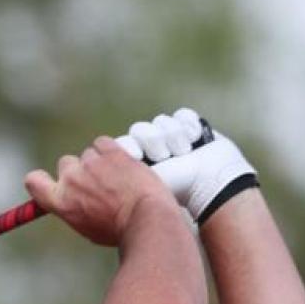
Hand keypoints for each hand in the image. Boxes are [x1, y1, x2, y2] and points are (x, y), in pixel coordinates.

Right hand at [23, 136, 178, 246]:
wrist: (146, 218)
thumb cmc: (120, 230)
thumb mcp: (88, 229)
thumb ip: (75, 210)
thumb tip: (76, 204)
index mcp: (61, 202)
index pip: (34, 181)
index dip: (41, 179)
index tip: (51, 181)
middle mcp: (71, 180)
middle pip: (66, 164)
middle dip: (80, 171)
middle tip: (99, 184)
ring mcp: (90, 163)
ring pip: (88, 154)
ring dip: (99, 162)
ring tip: (118, 178)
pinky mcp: (111, 152)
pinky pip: (102, 143)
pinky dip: (110, 150)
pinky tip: (120, 162)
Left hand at [117, 108, 258, 223]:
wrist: (210, 185)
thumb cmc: (174, 188)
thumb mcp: (140, 183)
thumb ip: (115, 173)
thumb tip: (94, 161)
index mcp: (134, 162)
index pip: (123, 142)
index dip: (132, 148)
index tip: (139, 158)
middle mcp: (151, 148)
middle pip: (140, 130)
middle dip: (154, 144)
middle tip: (166, 159)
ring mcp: (171, 136)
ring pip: (162, 122)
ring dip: (174, 139)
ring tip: (183, 155)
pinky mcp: (191, 126)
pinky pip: (183, 115)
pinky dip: (190, 128)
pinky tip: (197, 142)